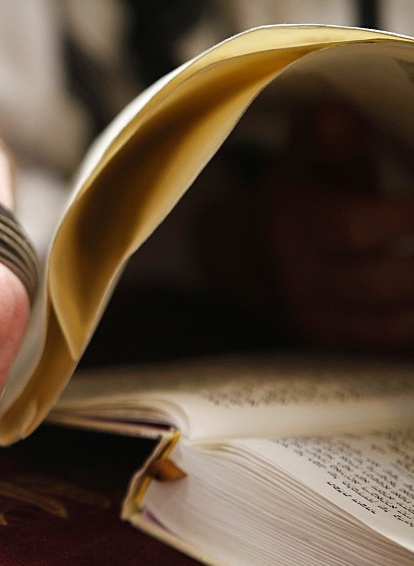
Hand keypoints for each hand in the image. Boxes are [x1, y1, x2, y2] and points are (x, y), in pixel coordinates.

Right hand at [263, 102, 413, 352]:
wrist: (266, 251)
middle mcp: (303, 277)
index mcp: (297, 222)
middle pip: (381, 286)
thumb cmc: (308, 189)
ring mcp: (321, 316)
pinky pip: (394, 344)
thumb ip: (328, 134)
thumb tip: (341, 121)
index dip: (409, 219)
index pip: (357, 228)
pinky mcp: (341, 340)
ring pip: (393, 325)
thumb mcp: (309, 151)